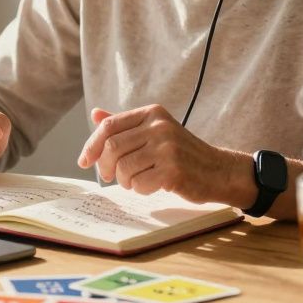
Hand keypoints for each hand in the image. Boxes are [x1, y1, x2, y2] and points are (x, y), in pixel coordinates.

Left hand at [77, 105, 250, 204]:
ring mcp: (167, 148)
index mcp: (152, 113)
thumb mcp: (156, 131)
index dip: (91, 145)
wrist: (218, 170)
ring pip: (123, 168)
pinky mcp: (173, 170)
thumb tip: (95, 114)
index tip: (84, 161)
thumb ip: (126, 124)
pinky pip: (139, 184)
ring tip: (136, 180)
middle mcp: (159, 126)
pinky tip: (152, 186)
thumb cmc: (182, 153)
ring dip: (124, 180)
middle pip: (112, 147)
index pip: (109, 126)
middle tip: (108, 176)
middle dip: (105, 166)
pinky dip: (140, 189)